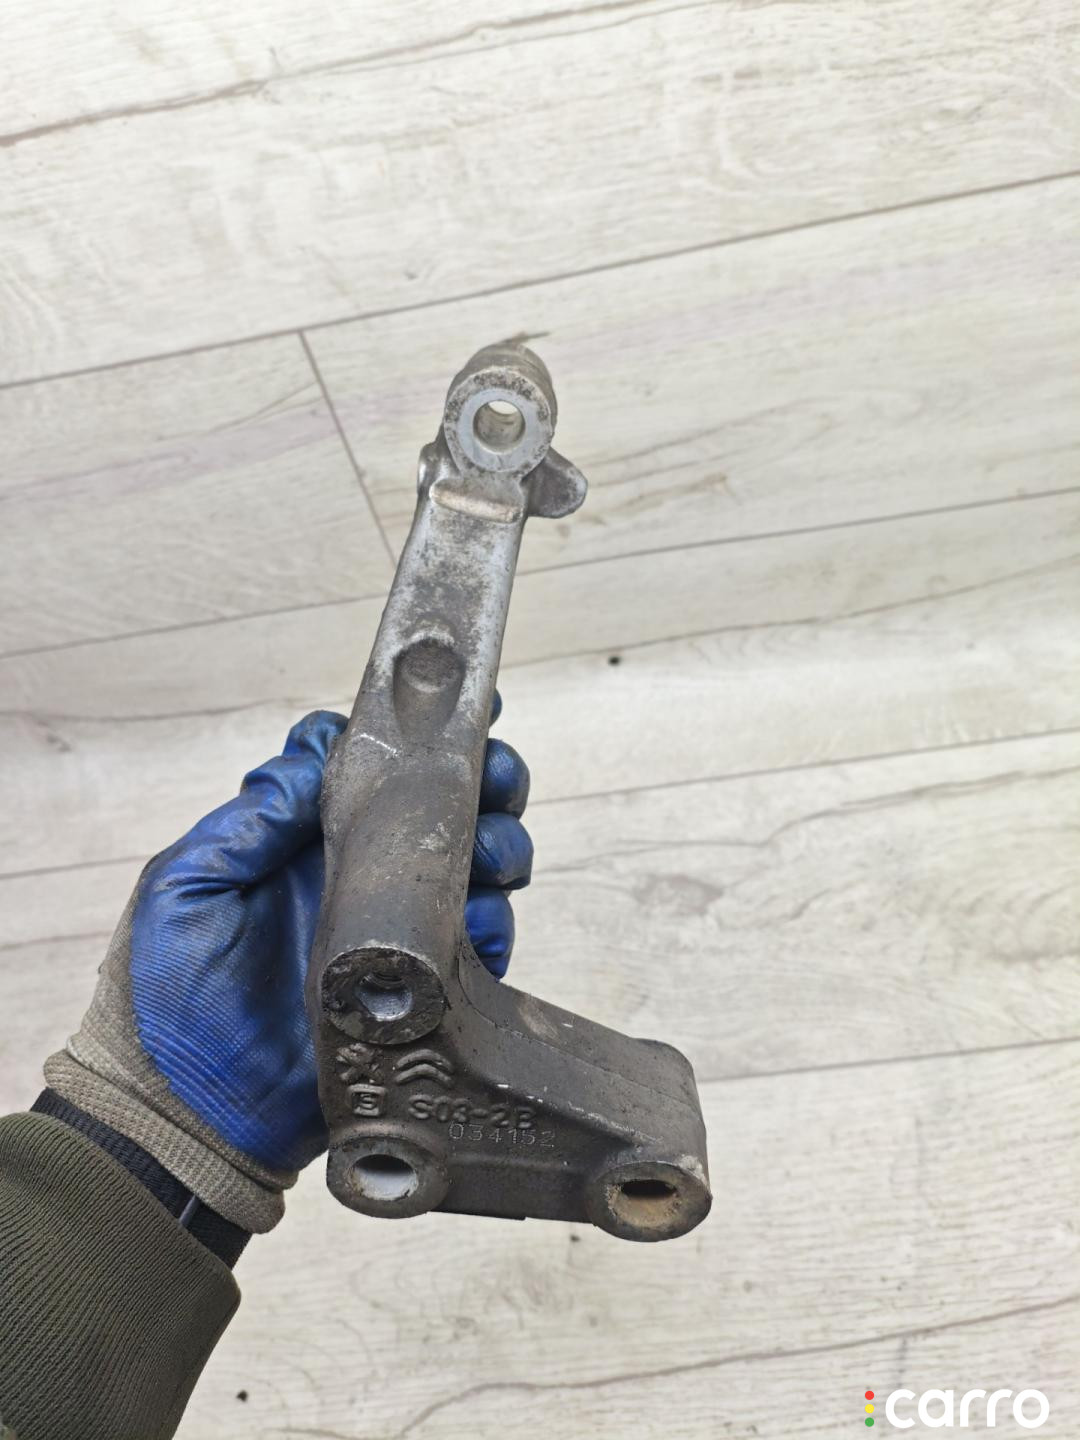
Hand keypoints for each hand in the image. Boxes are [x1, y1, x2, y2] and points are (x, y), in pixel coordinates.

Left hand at [44, 704, 532, 1227]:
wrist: (186, 1114)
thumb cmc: (165, 997)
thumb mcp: (186, 887)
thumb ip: (251, 819)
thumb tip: (315, 752)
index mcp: (301, 840)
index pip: (366, 769)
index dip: (411, 735)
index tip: (447, 711)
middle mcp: (354, 876)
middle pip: (437, 809)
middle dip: (478, 780)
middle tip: (494, 772)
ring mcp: (391, 933)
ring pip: (470, 867)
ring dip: (497, 843)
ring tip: (495, 845)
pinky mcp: (420, 991)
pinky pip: (477, 947)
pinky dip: (495, 924)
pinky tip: (488, 913)